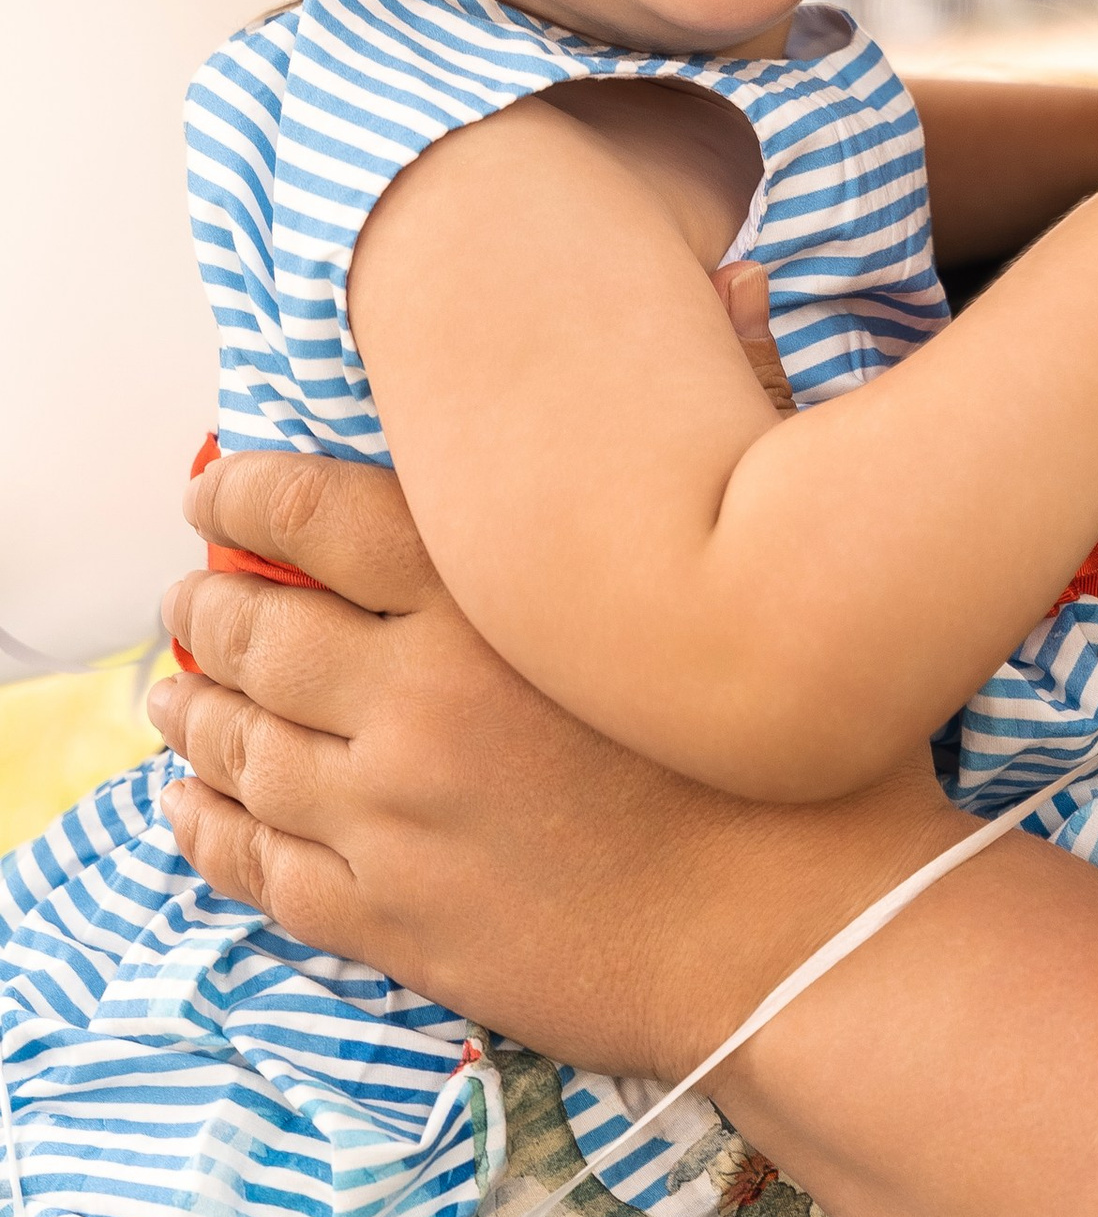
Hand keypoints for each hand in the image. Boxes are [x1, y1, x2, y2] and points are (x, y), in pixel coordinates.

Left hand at [154, 448, 958, 1074]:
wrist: (804, 936)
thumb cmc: (795, 742)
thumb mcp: (769, 548)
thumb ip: (740, 400)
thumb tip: (741, 280)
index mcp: (490, 601)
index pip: (313, 518)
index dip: (243, 496)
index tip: (214, 491)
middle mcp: (419, 704)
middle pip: (257, 636)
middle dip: (206, 609)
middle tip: (190, 597)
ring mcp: (395, 822)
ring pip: (242, 751)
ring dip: (193, 714)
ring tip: (175, 694)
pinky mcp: (396, 921)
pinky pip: (259, 868)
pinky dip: (209, 830)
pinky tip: (195, 807)